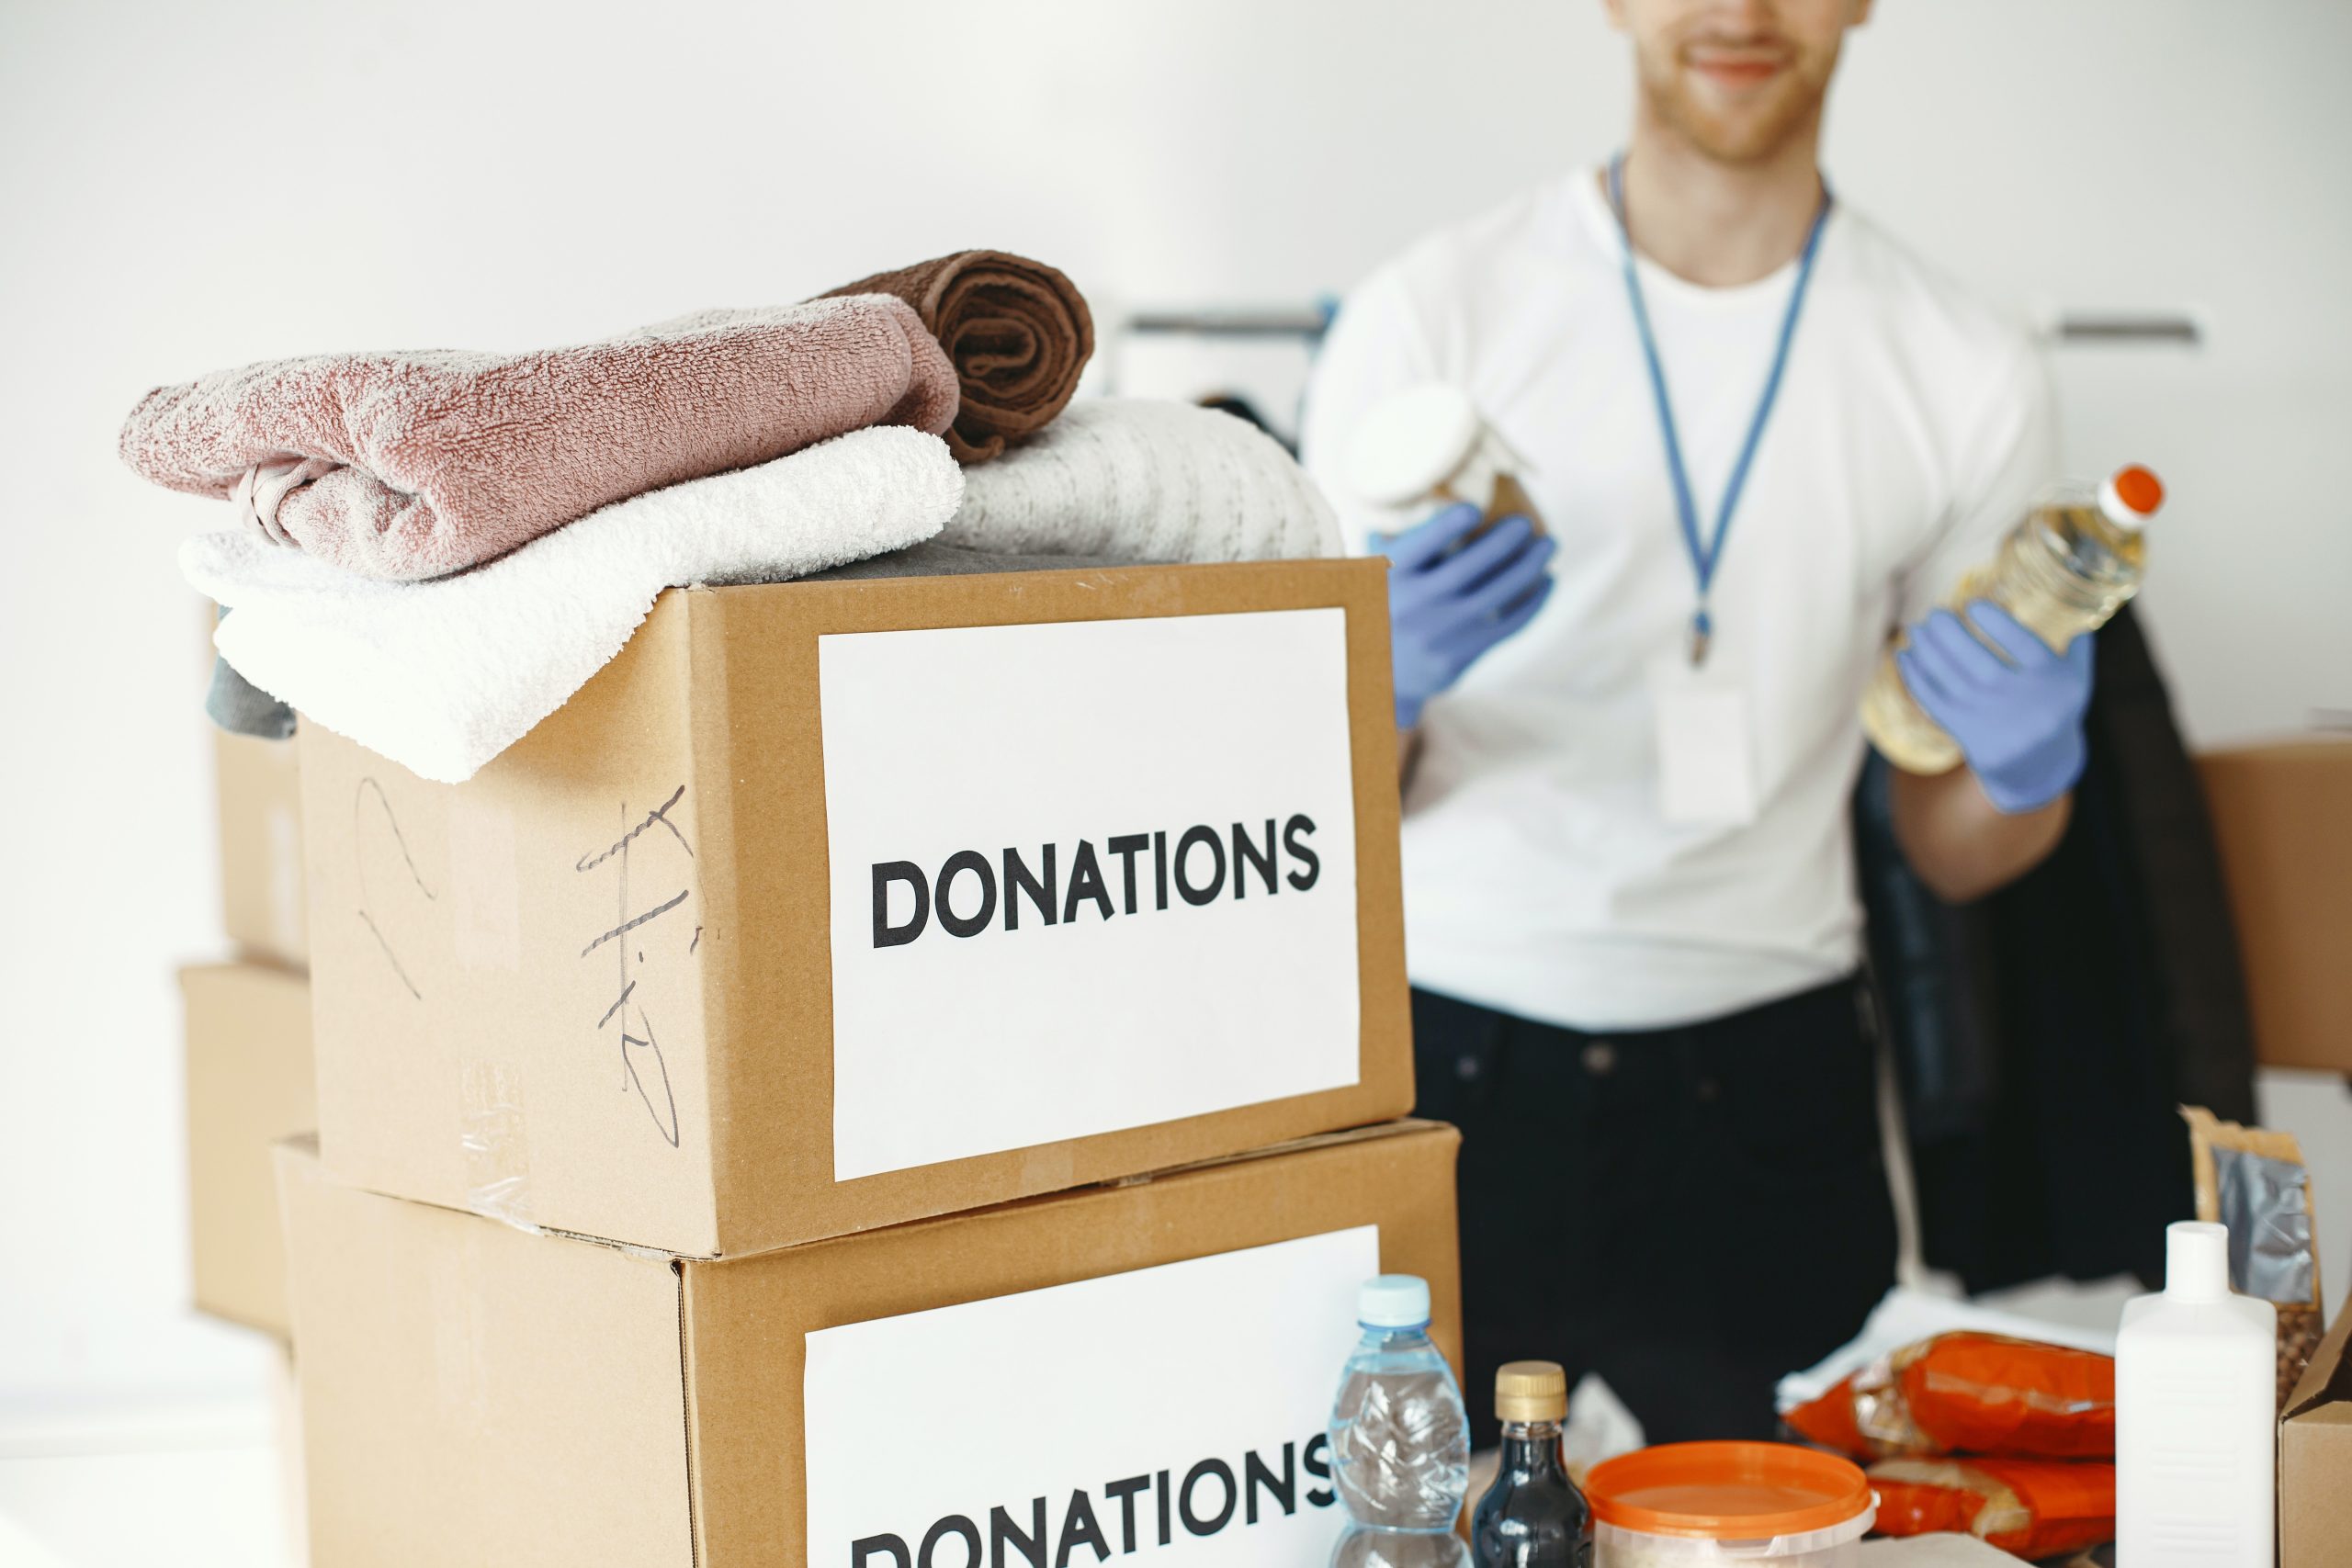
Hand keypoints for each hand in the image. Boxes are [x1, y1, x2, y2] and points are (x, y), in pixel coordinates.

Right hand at [1377, 503, 1555, 729]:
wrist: (1374, 674)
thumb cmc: (1379, 605)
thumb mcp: (1368, 571)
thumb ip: (1391, 538)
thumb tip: (1428, 490)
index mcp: (1388, 578)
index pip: (1421, 545)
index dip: (1449, 524)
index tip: (1473, 508)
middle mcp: (1413, 605)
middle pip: (1469, 567)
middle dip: (1504, 541)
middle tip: (1525, 523)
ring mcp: (1440, 634)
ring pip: (1497, 595)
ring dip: (1530, 566)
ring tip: (1548, 544)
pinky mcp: (1460, 655)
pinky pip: (1507, 625)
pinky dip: (1534, 602)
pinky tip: (1546, 580)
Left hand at [1896, 600, 2093, 813]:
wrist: (2037, 767)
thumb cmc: (2053, 708)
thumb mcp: (2075, 680)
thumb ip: (2074, 646)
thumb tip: (2075, 607)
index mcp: (2055, 683)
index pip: (2025, 648)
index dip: (1997, 624)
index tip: (1973, 604)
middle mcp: (2026, 705)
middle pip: (1982, 667)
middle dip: (1952, 637)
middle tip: (1935, 614)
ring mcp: (1996, 723)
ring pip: (1954, 684)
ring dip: (1929, 654)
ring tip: (1916, 631)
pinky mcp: (1969, 737)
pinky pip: (1936, 704)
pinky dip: (1916, 679)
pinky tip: (1904, 657)